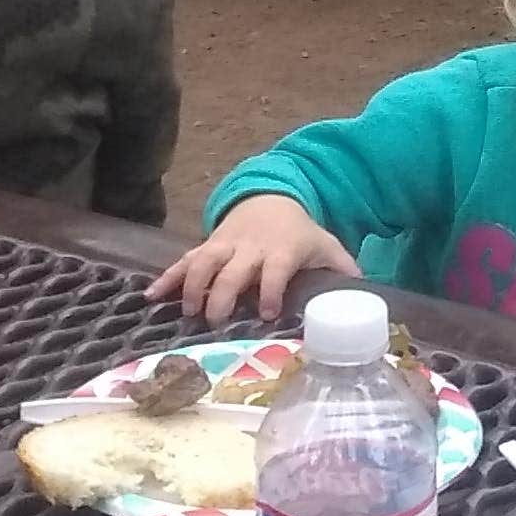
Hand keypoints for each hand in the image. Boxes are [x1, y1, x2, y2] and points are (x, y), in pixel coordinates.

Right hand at [146, 194, 359, 326]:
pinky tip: (150, 296)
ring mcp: (225, 245)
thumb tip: (365, 292)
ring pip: (204, 263)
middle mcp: (250, 247)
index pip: (276, 270)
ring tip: (187, 311)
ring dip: (192, 286)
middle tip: (215, 322)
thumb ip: (342, 268)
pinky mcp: (207, 245)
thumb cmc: (299, 231)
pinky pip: (184, 260)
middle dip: (224, 295)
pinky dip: (166, 277)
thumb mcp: (324, 244)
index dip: (271, 290)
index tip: (268, 314)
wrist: (270, 194)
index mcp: (282, 250)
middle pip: (234, 270)